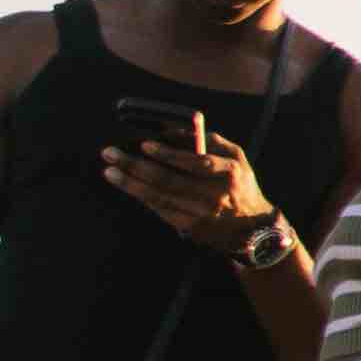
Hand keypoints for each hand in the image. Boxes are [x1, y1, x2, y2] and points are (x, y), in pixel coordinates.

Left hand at [95, 122, 273, 249]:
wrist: (251, 229)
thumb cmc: (239, 184)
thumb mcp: (236, 157)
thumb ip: (208, 140)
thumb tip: (173, 131)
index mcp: (228, 173)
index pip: (196, 163)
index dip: (169, 154)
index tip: (145, 144)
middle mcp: (213, 195)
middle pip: (169, 180)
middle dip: (136, 166)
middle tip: (111, 154)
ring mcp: (200, 214)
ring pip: (158, 196)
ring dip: (130, 183)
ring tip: (109, 171)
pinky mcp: (189, 227)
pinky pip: (159, 209)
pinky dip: (140, 196)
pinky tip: (125, 185)